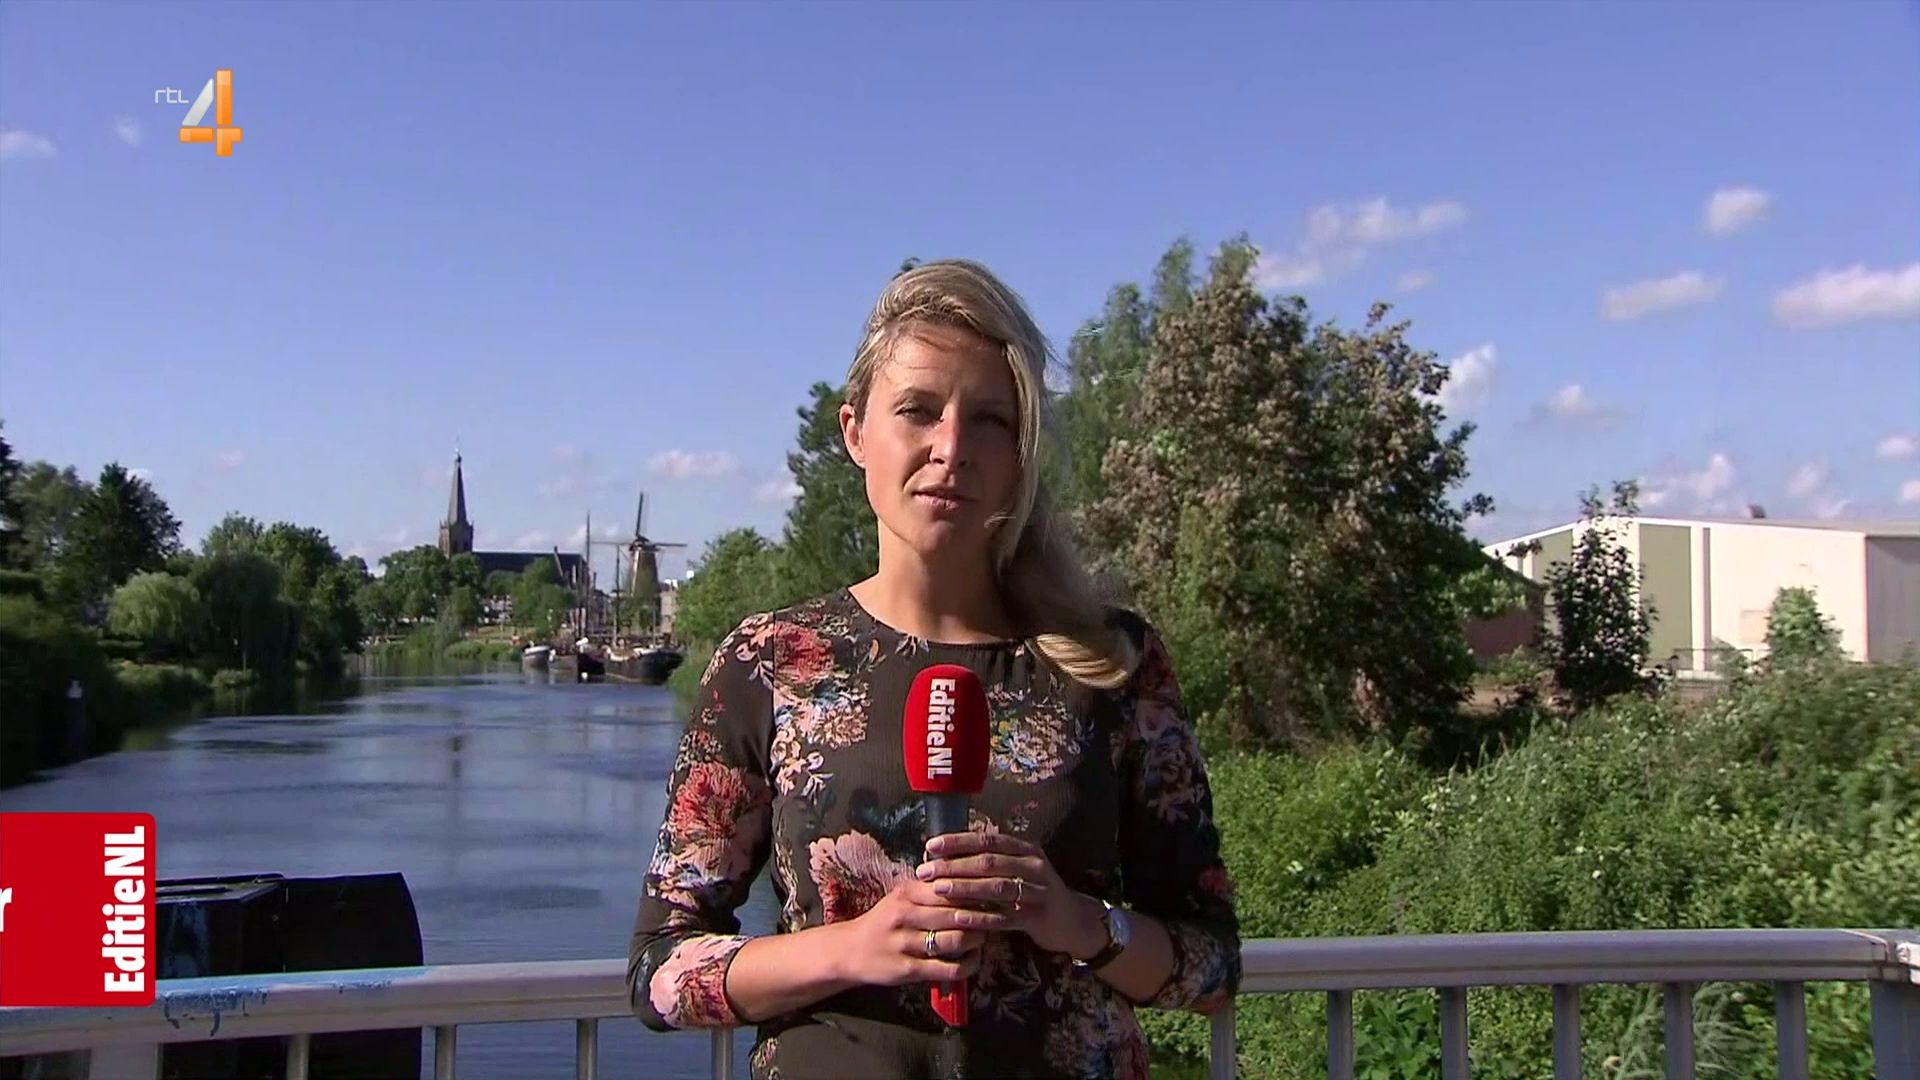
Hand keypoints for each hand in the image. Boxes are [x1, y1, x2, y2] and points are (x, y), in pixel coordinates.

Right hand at [833, 874, 1002, 987]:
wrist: (850, 950)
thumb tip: (970, 878)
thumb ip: (930, 889)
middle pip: (957, 913)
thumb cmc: (883, 921)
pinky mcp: (908, 970)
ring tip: (983, 936)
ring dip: (977, 939)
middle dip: (983, 916)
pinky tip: (974, 959)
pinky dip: (969, 965)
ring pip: (956, 940)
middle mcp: (905, 915)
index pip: (950, 887)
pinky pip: (949, 968)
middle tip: (997, 916)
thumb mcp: (901, 897)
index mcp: (907, 893)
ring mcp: (906, 944)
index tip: (993, 893)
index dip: (976, 890)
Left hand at [916, 831, 1104, 960]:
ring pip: (996, 887)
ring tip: (938, 889)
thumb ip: (991, 861)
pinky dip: (981, 917)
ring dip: (964, 888)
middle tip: (926, 870)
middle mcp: (1033, 865)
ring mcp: (1038, 891)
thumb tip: (946, 855)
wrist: (1074, 921)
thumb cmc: (1035, 892)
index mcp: (1025, 848)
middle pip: (988, 862)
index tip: (931, 846)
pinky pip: (1005, 917)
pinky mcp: (1039, 917)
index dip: (958, 842)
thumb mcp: (1019, 869)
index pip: (987, 840)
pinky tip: (960, 918)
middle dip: (954, 865)